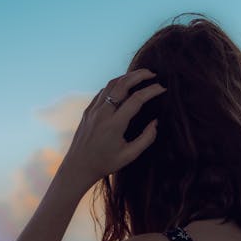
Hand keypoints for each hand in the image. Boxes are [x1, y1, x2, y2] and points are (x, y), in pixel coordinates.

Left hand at [60, 69, 165, 186]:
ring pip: (111, 84)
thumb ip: (146, 139)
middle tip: (152, 73)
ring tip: (140, 76)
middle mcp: (103, 113)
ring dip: (126, 77)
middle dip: (139, 75)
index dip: (151, 91)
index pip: (136, 99)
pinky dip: (115, 85)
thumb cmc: (105, 163)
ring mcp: (93, 110)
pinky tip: (123, 87)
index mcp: (114, 124)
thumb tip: (156, 122)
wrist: (78, 166)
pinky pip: (102, 92)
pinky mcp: (88, 110)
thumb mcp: (129, 155)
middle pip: (122, 84)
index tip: (162, 88)